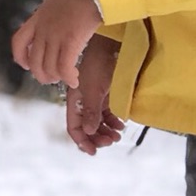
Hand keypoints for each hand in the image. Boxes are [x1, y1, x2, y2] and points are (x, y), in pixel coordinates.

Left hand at [10, 0, 103, 87]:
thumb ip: (57, 13)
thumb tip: (65, 21)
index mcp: (39, 16)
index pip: (18, 42)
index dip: (21, 58)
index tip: (27, 65)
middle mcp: (43, 28)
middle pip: (34, 62)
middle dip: (42, 75)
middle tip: (53, 78)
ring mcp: (55, 35)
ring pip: (48, 68)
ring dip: (57, 78)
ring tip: (68, 78)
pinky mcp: (70, 40)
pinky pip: (64, 68)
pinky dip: (69, 77)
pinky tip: (75, 79)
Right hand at [67, 34, 125, 154]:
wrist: (112, 44)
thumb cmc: (99, 64)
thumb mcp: (94, 90)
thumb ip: (91, 112)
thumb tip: (89, 132)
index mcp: (75, 100)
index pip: (74, 127)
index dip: (82, 141)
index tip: (93, 151)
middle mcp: (83, 101)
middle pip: (87, 127)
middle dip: (97, 137)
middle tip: (110, 141)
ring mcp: (95, 97)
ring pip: (98, 121)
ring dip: (106, 131)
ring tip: (117, 134)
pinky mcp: (107, 93)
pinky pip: (108, 113)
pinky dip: (113, 121)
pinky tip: (121, 124)